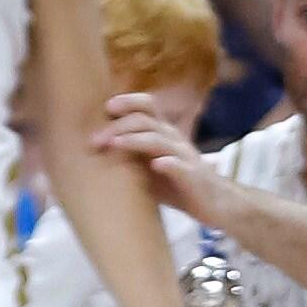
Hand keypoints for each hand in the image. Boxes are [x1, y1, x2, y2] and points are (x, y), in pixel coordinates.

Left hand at [93, 87, 216, 216]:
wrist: (216, 204)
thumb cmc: (177, 185)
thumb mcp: (150, 166)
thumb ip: (128, 155)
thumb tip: (90, 152)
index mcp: (164, 134)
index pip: (147, 106)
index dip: (128, 101)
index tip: (105, 108)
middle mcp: (175, 140)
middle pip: (146, 121)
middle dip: (118, 127)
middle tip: (94, 141)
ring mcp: (185, 158)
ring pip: (159, 141)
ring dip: (134, 141)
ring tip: (113, 145)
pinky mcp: (193, 178)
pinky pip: (181, 167)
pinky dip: (168, 164)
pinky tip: (156, 165)